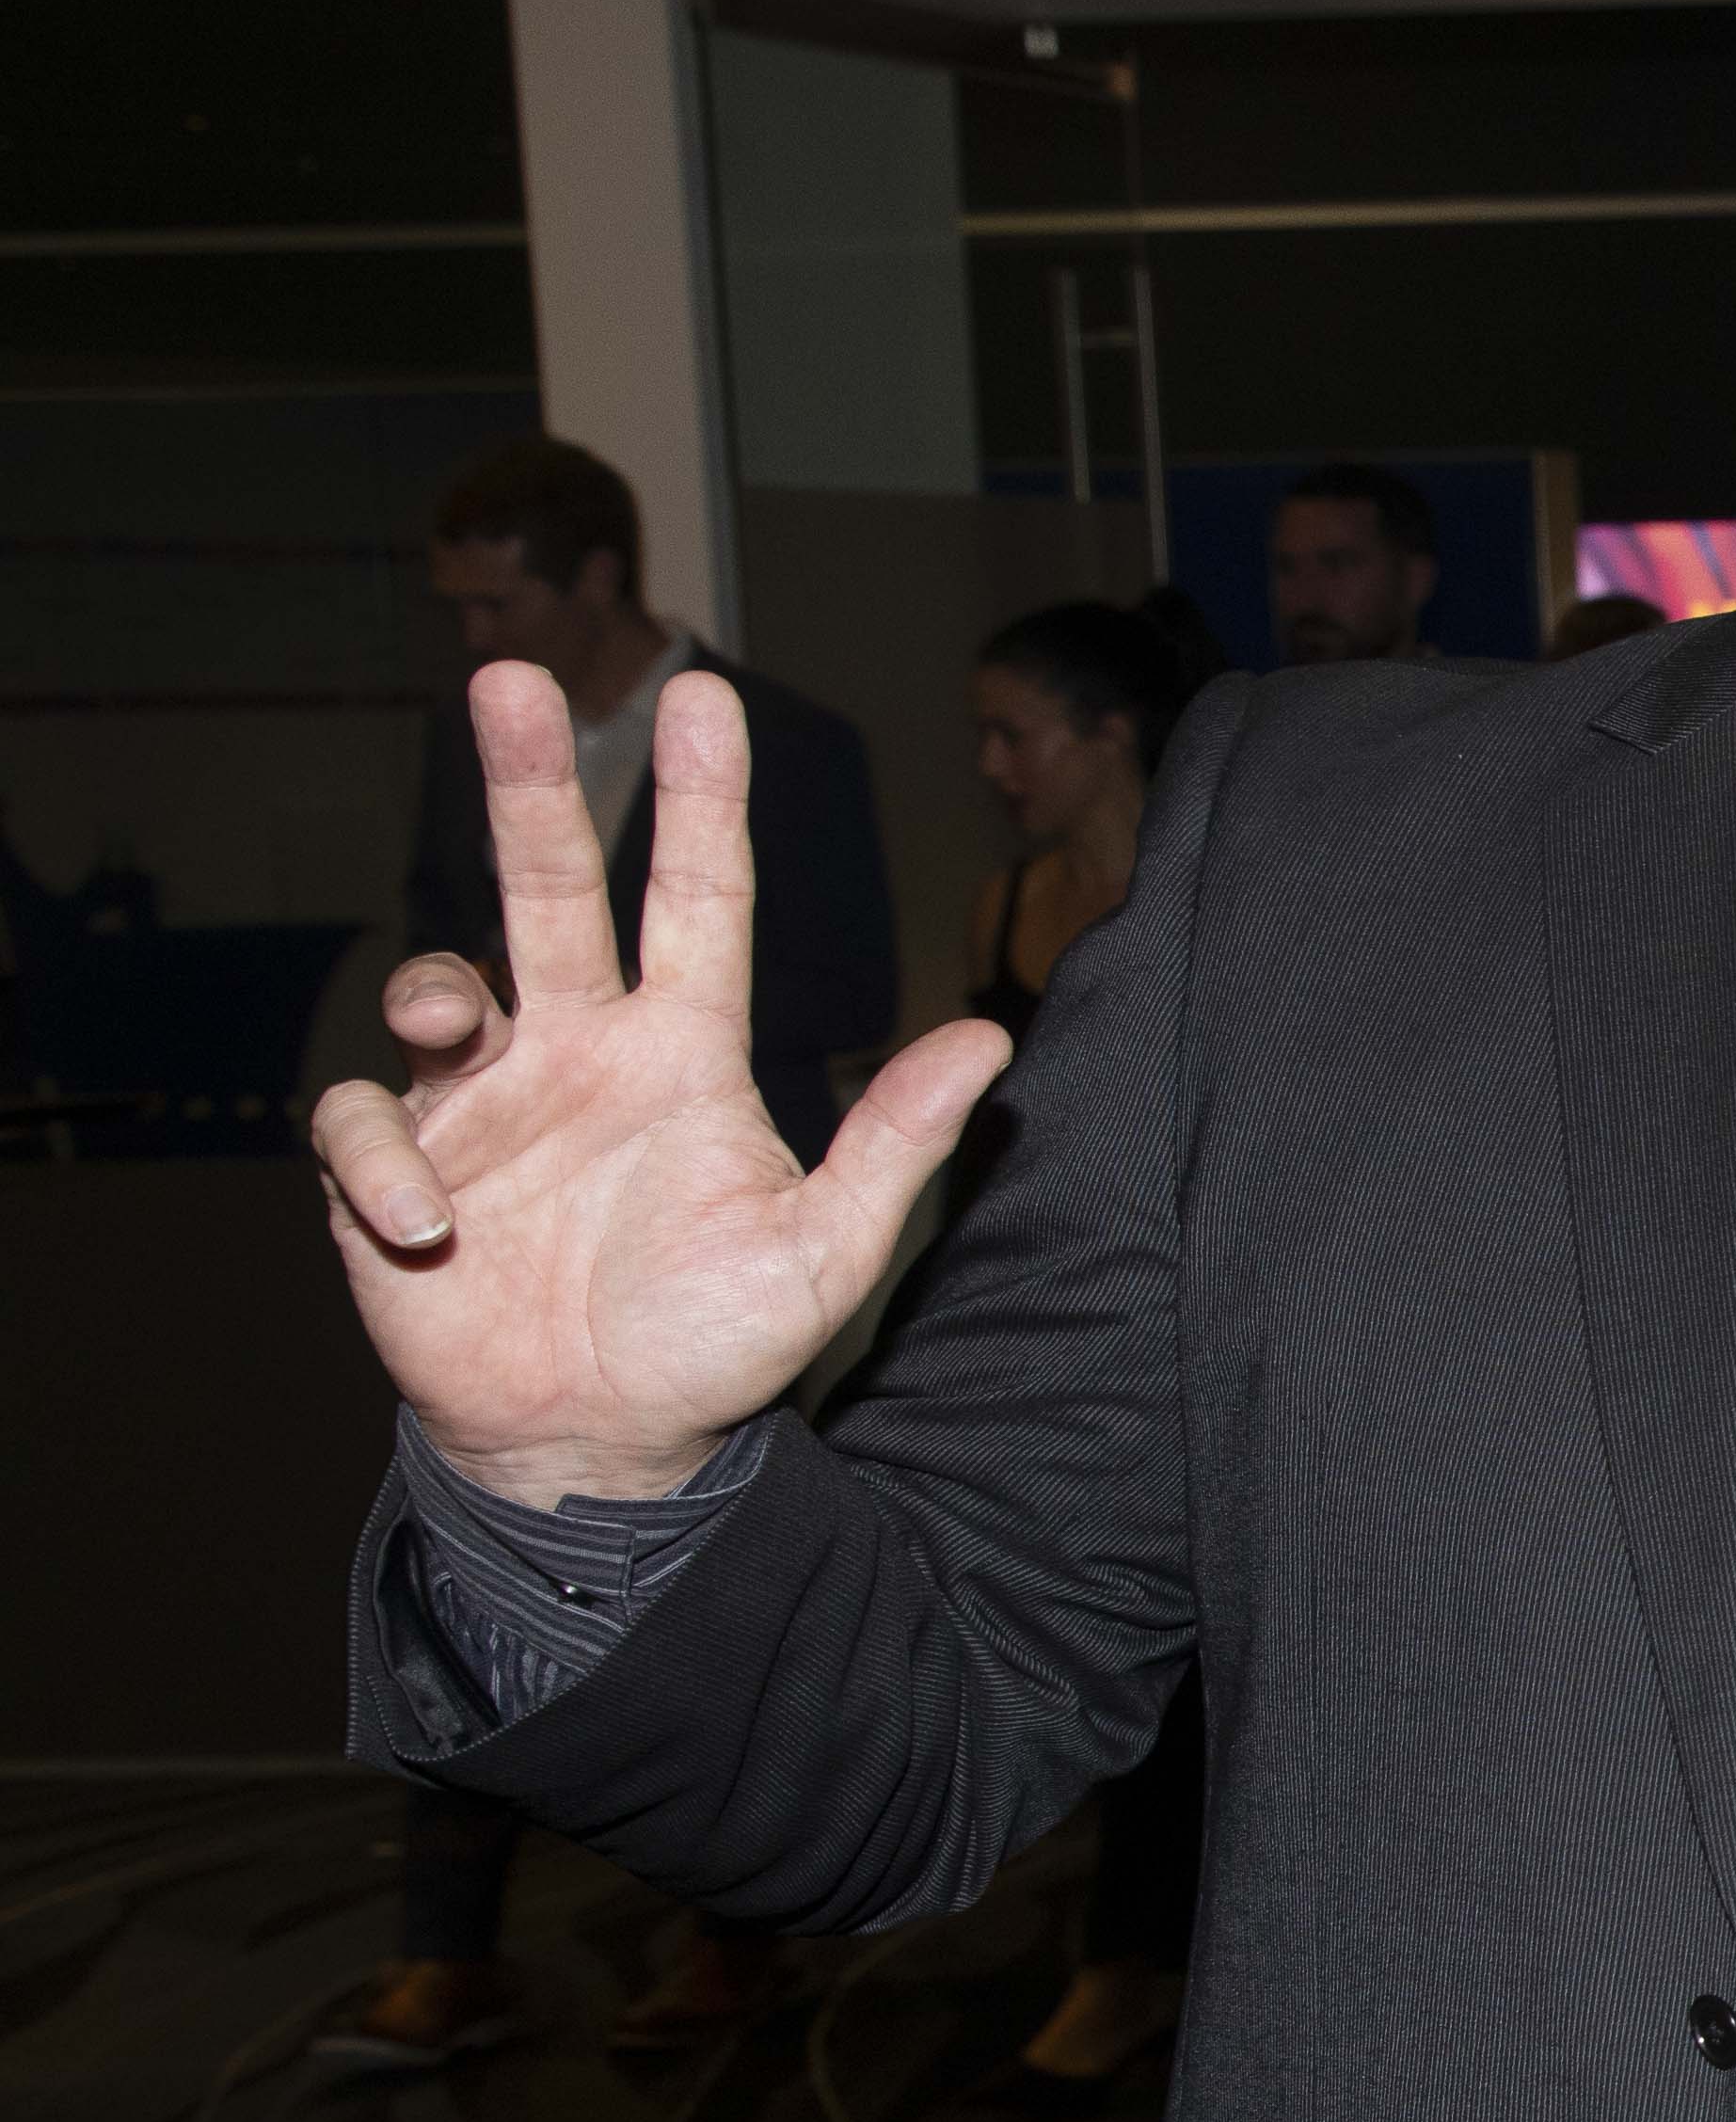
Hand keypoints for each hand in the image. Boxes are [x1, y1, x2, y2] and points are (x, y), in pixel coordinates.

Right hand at [312, 662, 1007, 1509]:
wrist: (607, 1444)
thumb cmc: (715, 1343)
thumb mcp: (825, 1250)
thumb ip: (896, 1146)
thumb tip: (987, 1043)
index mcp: (682, 1052)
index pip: (696, 899)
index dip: (700, 801)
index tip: (700, 697)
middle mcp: (578, 1050)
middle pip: (549, 888)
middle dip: (529, 783)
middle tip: (508, 677)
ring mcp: (482, 1105)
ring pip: (437, 984)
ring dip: (435, 986)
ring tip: (453, 1023)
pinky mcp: (400, 1172)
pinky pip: (361, 1124)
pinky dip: (380, 1160)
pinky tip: (428, 1227)